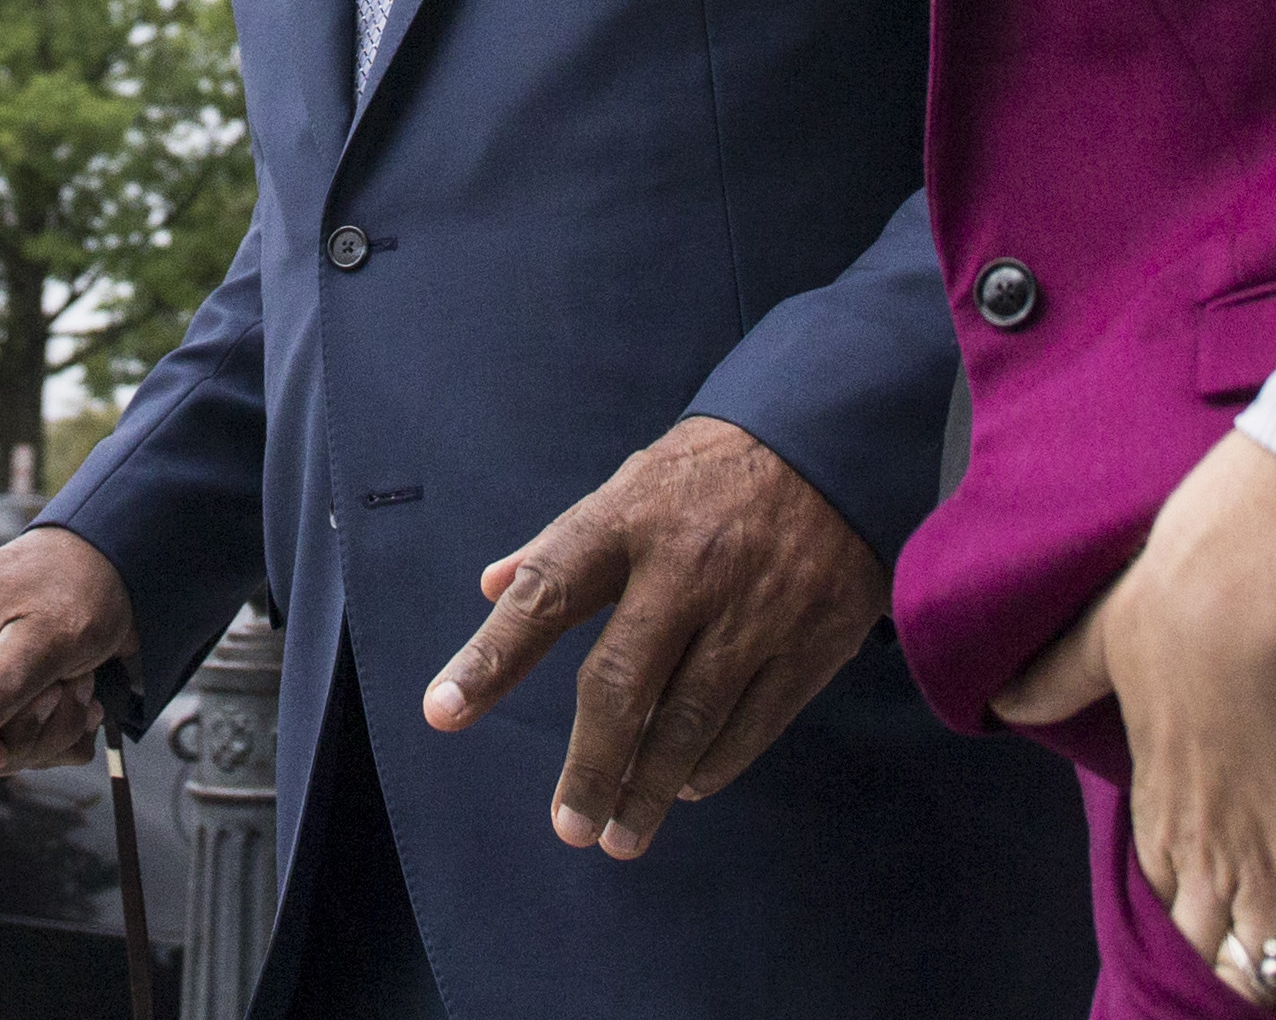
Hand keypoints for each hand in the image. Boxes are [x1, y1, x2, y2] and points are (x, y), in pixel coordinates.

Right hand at [0, 526, 137, 774]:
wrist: (128, 563)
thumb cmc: (84, 580)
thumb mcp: (48, 632)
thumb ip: (2, 681)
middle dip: (17, 733)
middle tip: (59, 695)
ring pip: (0, 746)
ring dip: (50, 732)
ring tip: (82, 687)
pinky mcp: (20, 695)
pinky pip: (32, 744)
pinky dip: (64, 734)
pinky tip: (87, 699)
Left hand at [423, 416, 885, 860]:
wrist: (832, 441)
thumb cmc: (709, 475)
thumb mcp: (629, 485)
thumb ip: (561, 544)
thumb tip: (490, 586)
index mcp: (625, 520)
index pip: (544, 593)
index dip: (492, 656)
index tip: (443, 711)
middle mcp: (686, 566)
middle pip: (623, 684)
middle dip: (592, 767)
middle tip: (570, 827)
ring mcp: (753, 607)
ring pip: (690, 721)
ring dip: (650, 789)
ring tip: (620, 834)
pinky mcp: (812, 637)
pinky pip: (753, 723)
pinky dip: (713, 765)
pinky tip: (685, 788)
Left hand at [994, 432, 1275, 1017]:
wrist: (1252, 598)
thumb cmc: (1178, 606)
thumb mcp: (1101, 637)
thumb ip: (1057, 676)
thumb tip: (1000, 700)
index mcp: (1156, 796)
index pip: (1163, 873)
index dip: (1181, 893)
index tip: (1201, 902)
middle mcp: (1205, 850)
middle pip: (1206, 933)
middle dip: (1221, 953)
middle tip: (1243, 965)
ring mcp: (1268, 874)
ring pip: (1259, 965)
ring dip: (1266, 981)